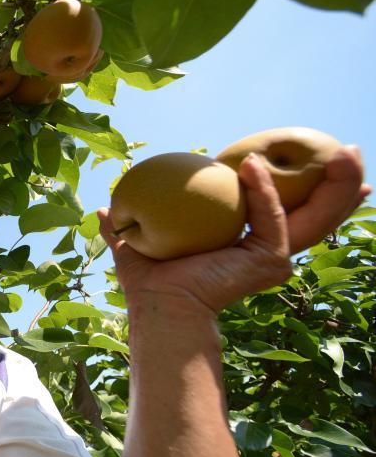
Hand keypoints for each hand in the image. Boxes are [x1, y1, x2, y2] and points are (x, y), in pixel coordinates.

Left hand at [98, 145, 369, 313]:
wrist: (159, 306)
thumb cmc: (150, 283)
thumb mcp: (137, 241)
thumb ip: (124, 224)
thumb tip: (104, 207)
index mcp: (247, 243)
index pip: (286, 209)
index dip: (308, 187)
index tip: (328, 161)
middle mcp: (268, 250)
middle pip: (315, 211)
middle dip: (341, 182)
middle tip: (351, 150)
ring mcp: (272, 257)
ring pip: (314, 214)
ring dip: (336, 182)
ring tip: (348, 151)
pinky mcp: (268, 260)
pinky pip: (271, 217)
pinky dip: (263, 190)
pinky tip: (252, 165)